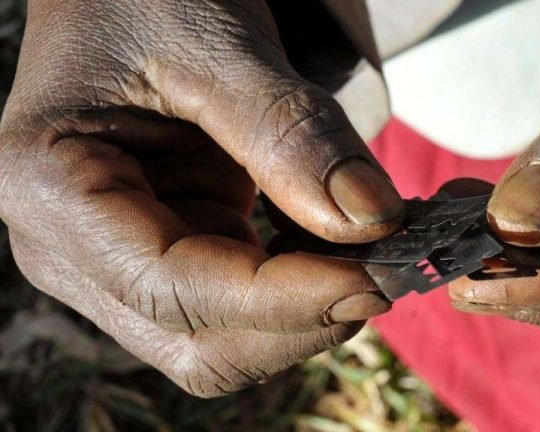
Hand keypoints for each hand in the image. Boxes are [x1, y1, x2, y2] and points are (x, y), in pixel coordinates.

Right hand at [0, 0, 402, 395]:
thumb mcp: (216, 46)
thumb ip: (290, 134)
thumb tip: (372, 220)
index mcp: (52, 191)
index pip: (174, 289)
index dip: (283, 300)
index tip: (374, 281)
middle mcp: (71, 251)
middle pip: (198, 344)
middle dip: (298, 322)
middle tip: (383, 272)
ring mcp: (117, 263)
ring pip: (222, 341)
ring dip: (304, 315)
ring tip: (365, 255)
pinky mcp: (164, 256)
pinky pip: (236, 308)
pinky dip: (296, 293)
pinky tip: (335, 249)